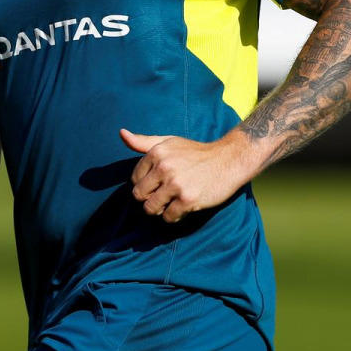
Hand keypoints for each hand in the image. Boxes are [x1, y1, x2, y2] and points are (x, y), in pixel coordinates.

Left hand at [120, 129, 256, 222]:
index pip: (134, 179)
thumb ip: (143, 141)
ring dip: (160, 209)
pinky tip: (183, 207)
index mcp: (157, 153)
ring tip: (172, 202)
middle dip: (149, 198)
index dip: (145, 184)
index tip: (159, 183)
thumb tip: (121, 133)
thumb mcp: (169, 142)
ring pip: (151, 208)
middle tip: (164, 195)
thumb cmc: (196, 152)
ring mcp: (176, 184)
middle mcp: (164, 167)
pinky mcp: (188, 200)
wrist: (228, 160)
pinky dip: (174, 216)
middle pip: (139, 195)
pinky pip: (168, 217)